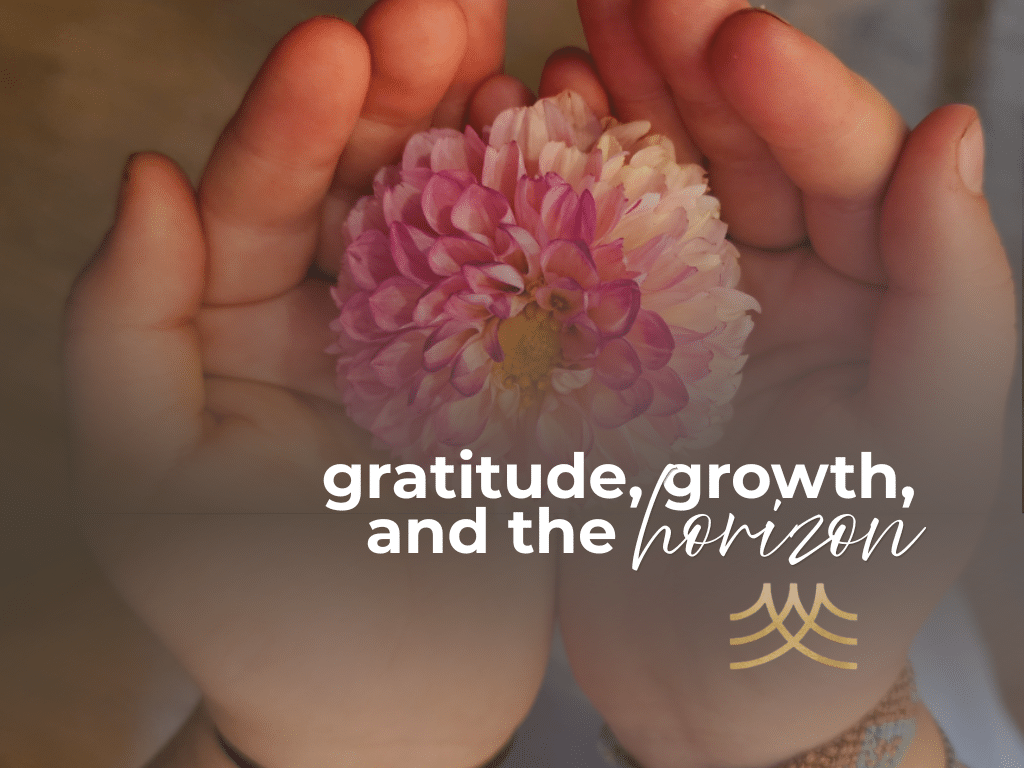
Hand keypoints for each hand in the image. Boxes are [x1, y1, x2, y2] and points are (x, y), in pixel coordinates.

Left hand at [64, 4, 552, 767]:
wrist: (385, 710)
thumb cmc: (255, 615)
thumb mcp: (146, 484)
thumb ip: (124, 331)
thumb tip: (152, 178)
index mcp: (238, 322)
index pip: (256, 191)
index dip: (293, 113)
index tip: (339, 44)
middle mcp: (339, 310)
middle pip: (367, 173)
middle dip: (405, 87)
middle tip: (450, 10)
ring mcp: (437, 335)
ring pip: (459, 208)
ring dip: (487, 130)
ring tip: (519, 62)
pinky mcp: (514, 374)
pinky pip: (536, 282)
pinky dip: (558, 216)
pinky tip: (580, 154)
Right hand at [549, 4, 1015, 766]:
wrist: (719, 695)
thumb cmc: (836, 600)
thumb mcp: (927, 465)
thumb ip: (957, 306)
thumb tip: (953, 136)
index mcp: (879, 302)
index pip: (849, 166)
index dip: (793, 94)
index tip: (727, 35)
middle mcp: (783, 289)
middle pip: (741, 148)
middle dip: (687, 62)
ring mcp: (686, 312)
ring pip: (656, 181)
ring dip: (617, 103)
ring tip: (571, 36)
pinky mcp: (607, 349)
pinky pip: (581, 252)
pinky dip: (553, 191)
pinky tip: (528, 135)